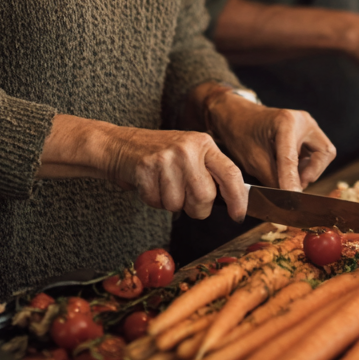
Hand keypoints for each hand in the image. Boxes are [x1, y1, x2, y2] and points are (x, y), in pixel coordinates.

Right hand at [36, 114, 247, 220]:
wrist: (120, 145)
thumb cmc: (160, 155)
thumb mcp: (191, 155)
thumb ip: (210, 173)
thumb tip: (235, 201)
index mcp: (204, 144)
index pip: (230, 174)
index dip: (238, 198)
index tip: (238, 215)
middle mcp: (188, 148)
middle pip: (205, 197)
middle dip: (195, 208)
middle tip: (184, 198)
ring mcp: (167, 157)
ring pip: (179, 204)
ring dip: (170, 203)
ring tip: (163, 185)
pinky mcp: (146, 167)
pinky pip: (157, 202)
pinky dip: (152, 200)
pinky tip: (149, 184)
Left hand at [204, 91, 335, 190]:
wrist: (238, 117)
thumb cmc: (242, 133)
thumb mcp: (253, 160)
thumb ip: (272, 180)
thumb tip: (286, 201)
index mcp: (286, 122)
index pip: (291, 158)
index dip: (291, 181)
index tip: (291, 199)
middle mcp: (302, 120)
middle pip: (324, 153)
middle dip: (311, 173)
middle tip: (292, 184)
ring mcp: (308, 126)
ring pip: (323, 155)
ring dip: (308, 171)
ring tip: (286, 174)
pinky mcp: (308, 133)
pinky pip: (316, 155)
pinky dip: (305, 166)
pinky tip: (287, 167)